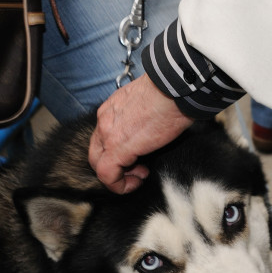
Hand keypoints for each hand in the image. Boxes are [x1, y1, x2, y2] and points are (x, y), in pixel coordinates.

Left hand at [89, 75, 193, 193]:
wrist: (175, 88)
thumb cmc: (170, 93)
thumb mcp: (147, 104)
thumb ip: (139, 119)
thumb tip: (149, 131)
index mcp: (112, 109)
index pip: (104, 137)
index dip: (117, 152)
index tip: (137, 157)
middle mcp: (104, 120)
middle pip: (96, 152)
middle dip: (114, 167)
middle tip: (136, 170)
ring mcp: (108, 133)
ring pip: (98, 164)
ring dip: (118, 176)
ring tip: (139, 175)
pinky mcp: (117, 147)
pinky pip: (107, 174)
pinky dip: (119, 184)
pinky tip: (136, 181)